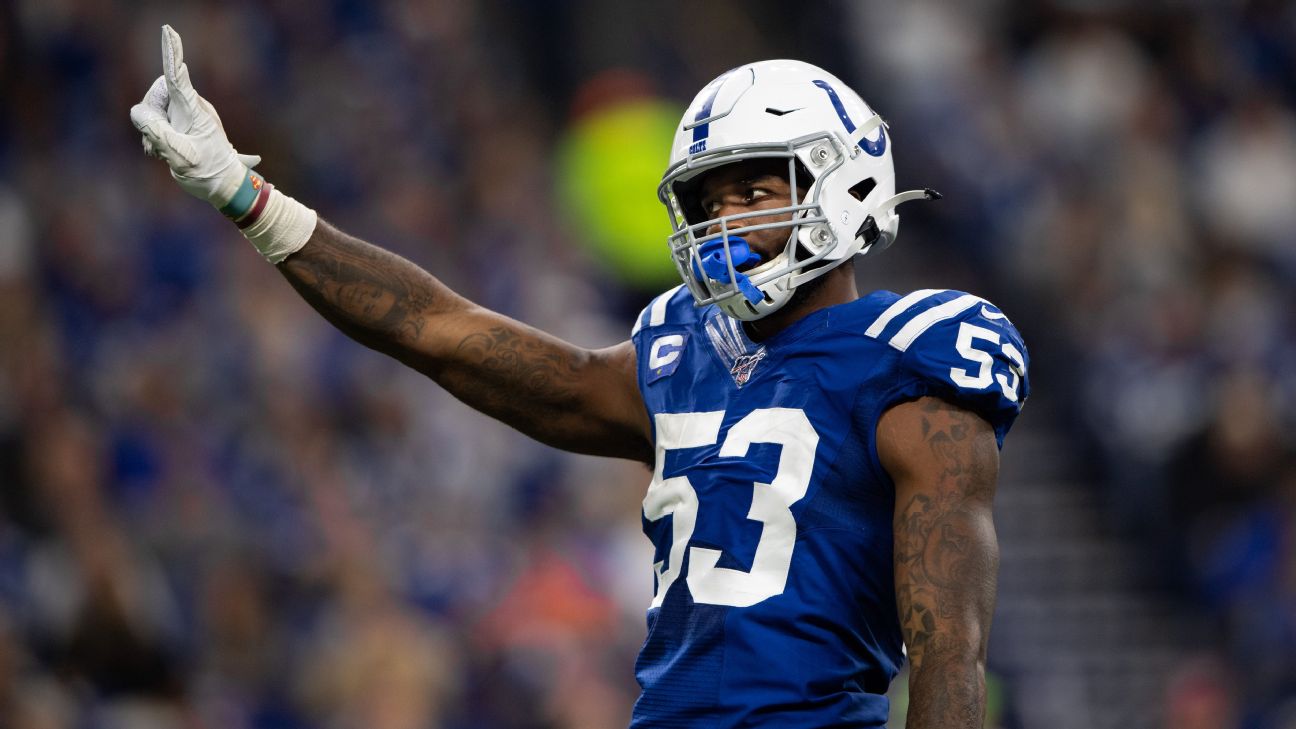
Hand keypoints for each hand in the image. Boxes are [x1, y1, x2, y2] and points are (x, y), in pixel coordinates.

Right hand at [130, 25, 260, 208]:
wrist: (224, 186)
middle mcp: (191, 107)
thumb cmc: (208, 173)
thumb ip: (157, 134)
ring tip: (164, 152)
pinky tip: (162, 153)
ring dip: (152, 130)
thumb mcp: (180, 157)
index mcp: (194, 110)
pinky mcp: (182, 123)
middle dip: (150, 115)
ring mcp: (186, 115)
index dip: (171, 52)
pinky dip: (154, 136)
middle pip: (155, 94)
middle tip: (158, 144)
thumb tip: (137, 112)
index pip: (177, 76)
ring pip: (153, 111)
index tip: (169, 30)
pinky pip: (157, 122)